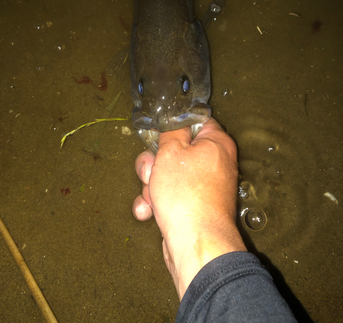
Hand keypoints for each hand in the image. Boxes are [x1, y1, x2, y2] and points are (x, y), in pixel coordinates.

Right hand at [132, 118, 246, 299]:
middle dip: (154, 163)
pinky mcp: (192, 207)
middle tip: (151, 172)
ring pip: (168, 174)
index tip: (156, 136)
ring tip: (151, 197)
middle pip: (175, 150)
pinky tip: (148, 212)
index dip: (172, 127)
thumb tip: (175, 119)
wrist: (195, 245)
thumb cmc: (185, 193)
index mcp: (216, 143)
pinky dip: (156, 202)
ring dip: (151, 186)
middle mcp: (214, 162)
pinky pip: (170, 195)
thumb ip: (171, 130)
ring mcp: (203, 187)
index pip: (194, 122)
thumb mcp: (171, 151)